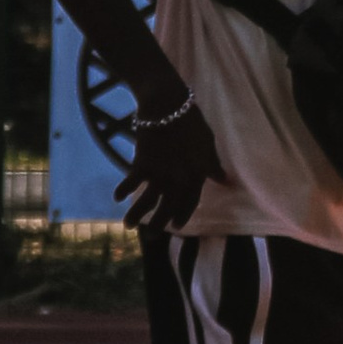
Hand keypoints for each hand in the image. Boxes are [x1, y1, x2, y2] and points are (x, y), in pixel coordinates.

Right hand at [119, 98, 227, 233]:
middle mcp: (179, 179)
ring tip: (129, 226)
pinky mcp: (142, 164)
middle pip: (168, 207)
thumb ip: (213, 165)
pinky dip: (124, 190)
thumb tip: (224, 180)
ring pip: (147, 201)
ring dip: (138, 215)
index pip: (190, 201)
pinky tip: (118, 198)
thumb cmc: (191, 121)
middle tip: (152, 237)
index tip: (176, 226)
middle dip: (159, 224)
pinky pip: (132, 182)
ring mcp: (160, 173)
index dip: (183, 214)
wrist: (167, 106)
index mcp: (198, 174)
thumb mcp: (208, 143)